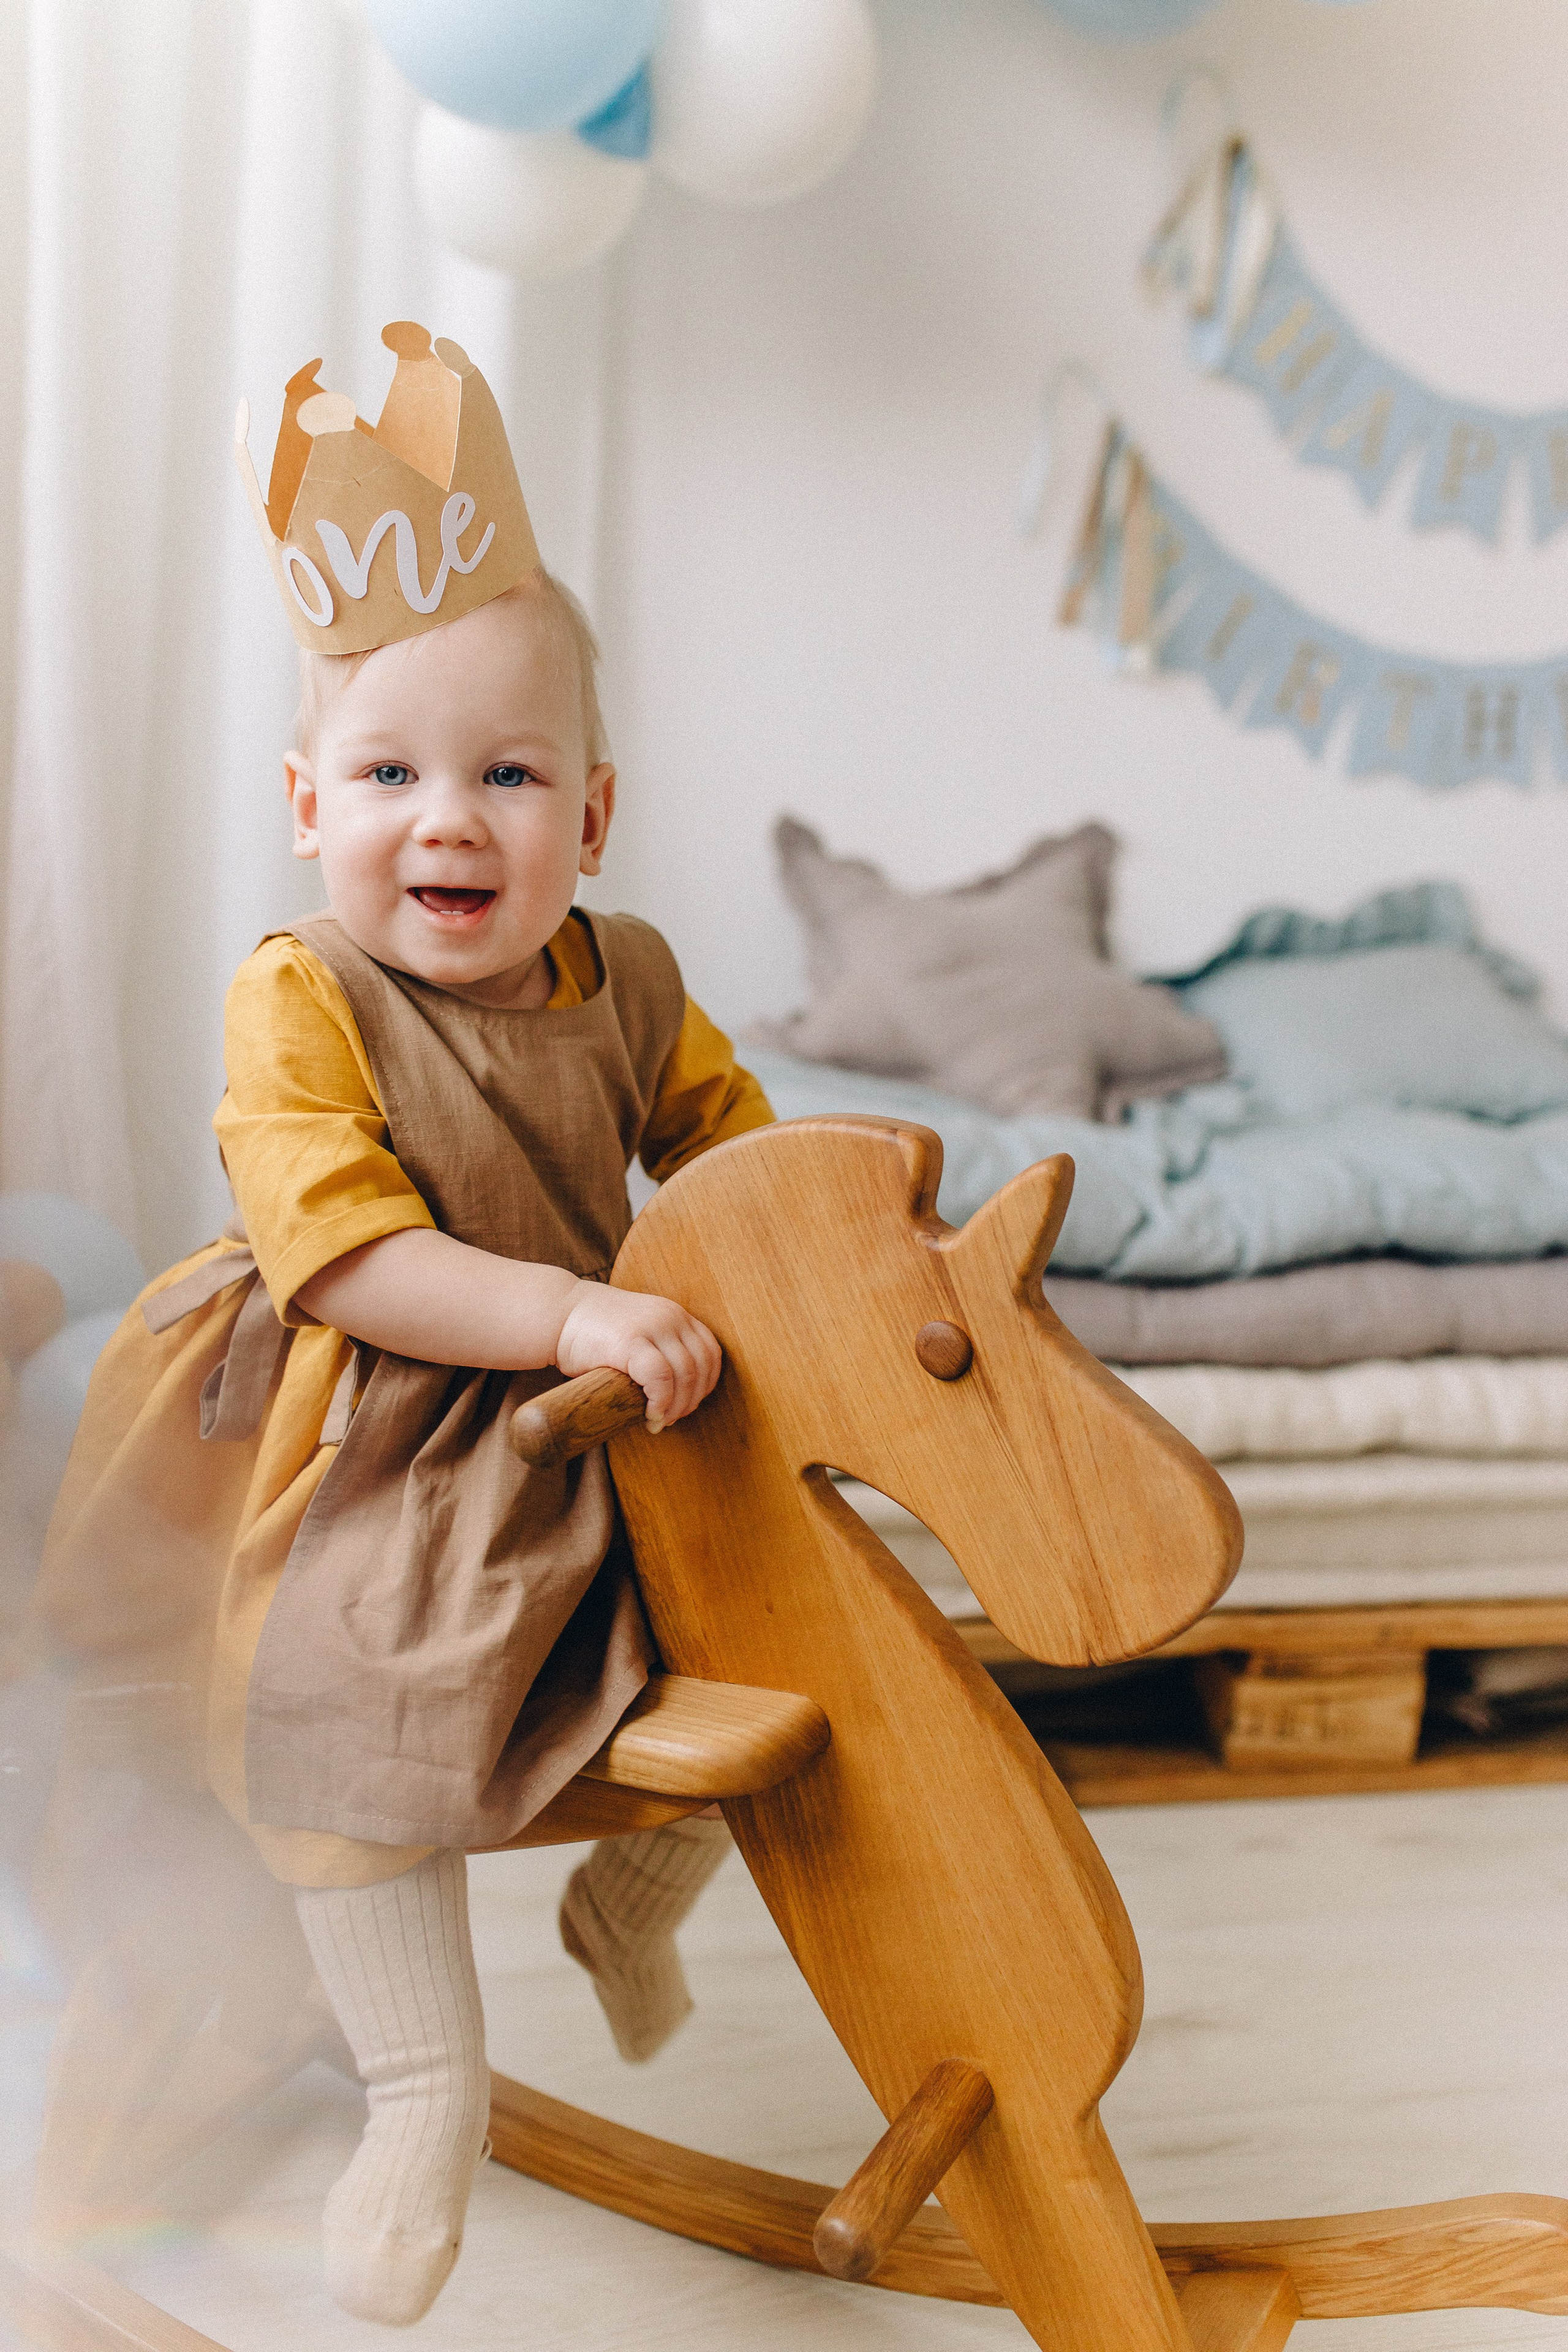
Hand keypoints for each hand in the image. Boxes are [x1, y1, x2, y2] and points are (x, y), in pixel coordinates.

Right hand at [554, 1284, 720, 1431]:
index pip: (710, 1352)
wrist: (556, 1314)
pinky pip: (661, 1377)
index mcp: (675, 1315)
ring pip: (685, 1374)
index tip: (687, 1403)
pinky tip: (651, 1415)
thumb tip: (681, 1397)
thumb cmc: (593, 1334)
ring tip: (659, 1421)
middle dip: (691, 1400)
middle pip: (701, 1366)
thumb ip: (661, 1353)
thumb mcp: (639, 1335)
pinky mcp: (631, 1340)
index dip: (706, 1384)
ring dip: (677, 1407)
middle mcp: (670, 1316)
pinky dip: (661, 1402)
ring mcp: (652, 1326)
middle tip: (669, 1419)